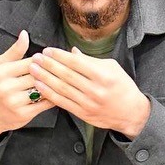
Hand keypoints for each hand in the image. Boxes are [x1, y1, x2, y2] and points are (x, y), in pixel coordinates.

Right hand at [0, 30, 54, 143]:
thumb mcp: (1, 65)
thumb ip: (15, 50)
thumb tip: (24, 33)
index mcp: (2, 72)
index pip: (31, 62)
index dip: (44, 60)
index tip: (54, 59)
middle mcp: (6, 87)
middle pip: (38, 76)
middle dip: (52, 72)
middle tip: (65, 68)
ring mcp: (15, 102)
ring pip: (42, 89)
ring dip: (55, 84)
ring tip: (65, 79)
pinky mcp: (23, 114)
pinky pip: (44, 104)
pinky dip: (54, 98)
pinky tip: (59, 93)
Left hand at [28, 47, 150, 138]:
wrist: (130, 112)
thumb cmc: (122, 86)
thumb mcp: (111, 68)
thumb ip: (90, 60)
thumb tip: (72, 51)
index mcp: (103, 75)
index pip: (76, 62)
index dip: (59, 55)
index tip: (47, 50)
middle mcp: (95, 90)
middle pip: (66, 75)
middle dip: (48, 65)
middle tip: (36, 57)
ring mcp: (88, 103)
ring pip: (61, 88)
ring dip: (45, 78)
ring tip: (33, 69)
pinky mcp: (83, 113)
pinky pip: (62, 102)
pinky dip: (49, 93)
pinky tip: (39, 85)